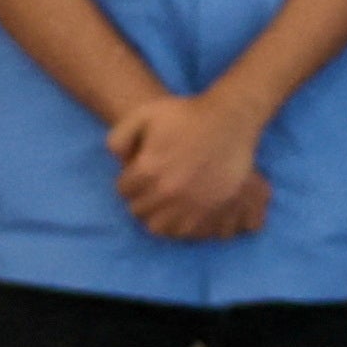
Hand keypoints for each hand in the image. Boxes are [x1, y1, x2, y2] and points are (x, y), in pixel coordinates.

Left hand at [106, 92, 271, 240]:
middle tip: (151, 189)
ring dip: (158, 216)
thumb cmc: (186, 115)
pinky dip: (179, 225)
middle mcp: (166, 191)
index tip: (139, 175)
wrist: (229, 121)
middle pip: (138, 211)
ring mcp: (189, 204)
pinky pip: (185, 232)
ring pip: (159, 228)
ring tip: (165, 203)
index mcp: (148, 169)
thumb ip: (119, 137)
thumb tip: (118, 162)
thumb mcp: (144, 114)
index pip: (123, 191)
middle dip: (141, 199)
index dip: (128, 182)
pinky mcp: (210, 211)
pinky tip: (182, 209)